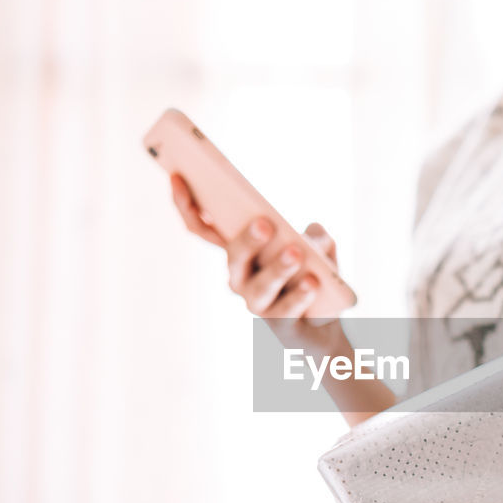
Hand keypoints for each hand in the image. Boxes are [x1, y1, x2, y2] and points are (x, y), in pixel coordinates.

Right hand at [170, 173, 346, 348]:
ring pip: (259, 287)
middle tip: (264, 223)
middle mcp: (239, 278)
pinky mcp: (278, 326)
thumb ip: (317, 236)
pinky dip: (300, 295)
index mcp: (238, 252)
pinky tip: (312, 282)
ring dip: (277, 269)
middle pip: (233, 256)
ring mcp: (257, 303)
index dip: (186, 205)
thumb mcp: (320, 248)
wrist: (325, 324)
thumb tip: (312, 233)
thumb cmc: (314, 275)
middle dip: (246, 240)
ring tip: (296, 252)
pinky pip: (286, 311)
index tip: (177, 177)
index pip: (202, 228)